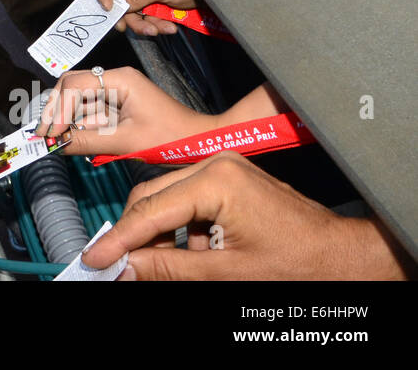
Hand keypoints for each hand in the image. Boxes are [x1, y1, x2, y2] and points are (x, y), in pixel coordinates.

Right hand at [38, 66, 212, 155]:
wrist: (202, 144)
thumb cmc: (172, 139)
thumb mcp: (127, 142)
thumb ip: (88, 141)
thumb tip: (56, 144)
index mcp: (120, 80)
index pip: (75, 85)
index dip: (57, 110)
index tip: (49, 135)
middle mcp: (115, 80)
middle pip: (72, 87)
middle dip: (56, 111)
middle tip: (44, 136)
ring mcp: (117, 92)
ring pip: (79, 101)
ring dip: (66, 120)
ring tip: (55, 141)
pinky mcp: (118, 106)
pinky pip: (91, 112)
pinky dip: (79, 126)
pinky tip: (72, 141)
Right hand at [83, 151, 413, 279]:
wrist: (342, 256)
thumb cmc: (298, 262)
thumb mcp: (226, 272)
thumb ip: (169, 268)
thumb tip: (126, 268)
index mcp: (216, 180)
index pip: (150, 209)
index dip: (119, 239)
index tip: (96, 259)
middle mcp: (216, 164)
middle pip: (151, 196)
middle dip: (135, 234)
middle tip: (116, 265)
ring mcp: (224, 168)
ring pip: (168, 199)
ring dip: (160, 235)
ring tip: (163, 268)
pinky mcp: (230, 179)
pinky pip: (189, 200)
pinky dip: (182, 230)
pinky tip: (192, 257)